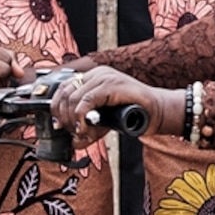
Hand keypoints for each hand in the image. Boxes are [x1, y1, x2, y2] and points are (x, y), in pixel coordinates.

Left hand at [50, 68, 179, 145]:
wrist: (157, 112)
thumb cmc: (133, 114)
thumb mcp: (104, 121)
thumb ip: (87, 127)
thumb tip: (72, 141)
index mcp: (93, 77)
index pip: (63, 88)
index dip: (56, 108)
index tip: (60, 126)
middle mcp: (96, 73)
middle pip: (64, 92)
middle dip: (62, 116)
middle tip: (71, 132)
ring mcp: (104, 76)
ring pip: (72, 97)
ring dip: (71, 120)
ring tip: (80, 132)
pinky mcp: (110, 84)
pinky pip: (85, 101)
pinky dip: (81, 118)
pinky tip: (85, 128)